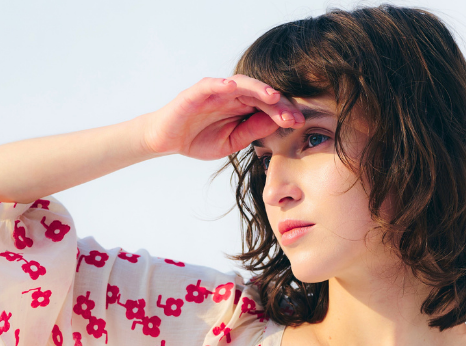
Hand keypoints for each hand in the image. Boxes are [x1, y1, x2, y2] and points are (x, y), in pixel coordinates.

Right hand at [141, 75, 304, 159]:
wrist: (167, 141)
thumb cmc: (199, 139)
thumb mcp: (231, 142)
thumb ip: (252, 131)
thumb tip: (275, 123)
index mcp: (241, 107)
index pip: (267, 105)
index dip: (283, 112)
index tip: (299, 123)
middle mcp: (231, 95)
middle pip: (259, 93)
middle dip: (278, 103)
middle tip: (294, 114)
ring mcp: (214, 91)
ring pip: (240, 84)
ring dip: (257, 88)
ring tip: (272, 95)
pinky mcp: (196, 92)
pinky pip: (211, 84)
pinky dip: (222, 83)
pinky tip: (234, 86)